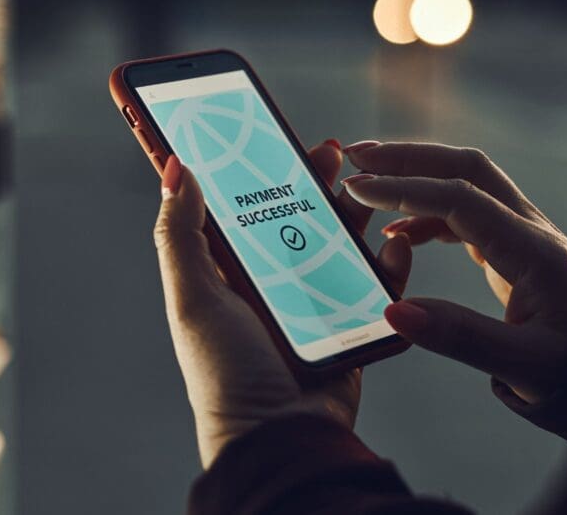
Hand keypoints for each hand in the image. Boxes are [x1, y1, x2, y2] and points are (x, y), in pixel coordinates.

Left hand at [155, 140, 411, 467]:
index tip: (268, 129)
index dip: (254, 167)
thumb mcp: (193, 296)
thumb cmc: (225, 371)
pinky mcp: (351, 324)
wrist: (278, 437)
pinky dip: (388, 263)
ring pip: (339, 243)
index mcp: (228, 272)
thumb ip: (181, 233)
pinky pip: (376, 285)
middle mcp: (269, 282)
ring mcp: (312, 302)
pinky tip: (393, 242)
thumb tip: (174, 164)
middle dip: (313, 179)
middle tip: (331, 149)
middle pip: (296, 215)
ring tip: (369, 185)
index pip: (241, 205)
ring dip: (355, 212)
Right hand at [342, 141, 566, 404]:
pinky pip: (465, 207)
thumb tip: (393, 312)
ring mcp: (523, 230)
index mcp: (534, 250)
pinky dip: (424, 208)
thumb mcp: (522, 366)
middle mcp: (531, 228)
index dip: (405, 189)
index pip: (462, 198)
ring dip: (414, 172)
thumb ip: (460, 338)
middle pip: (466, 166)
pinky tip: (395, 232)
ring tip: (364, 181)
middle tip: (354, 156)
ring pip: (465, 178)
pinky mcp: (512, 242)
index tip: (358, 189)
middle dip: (407, 156)